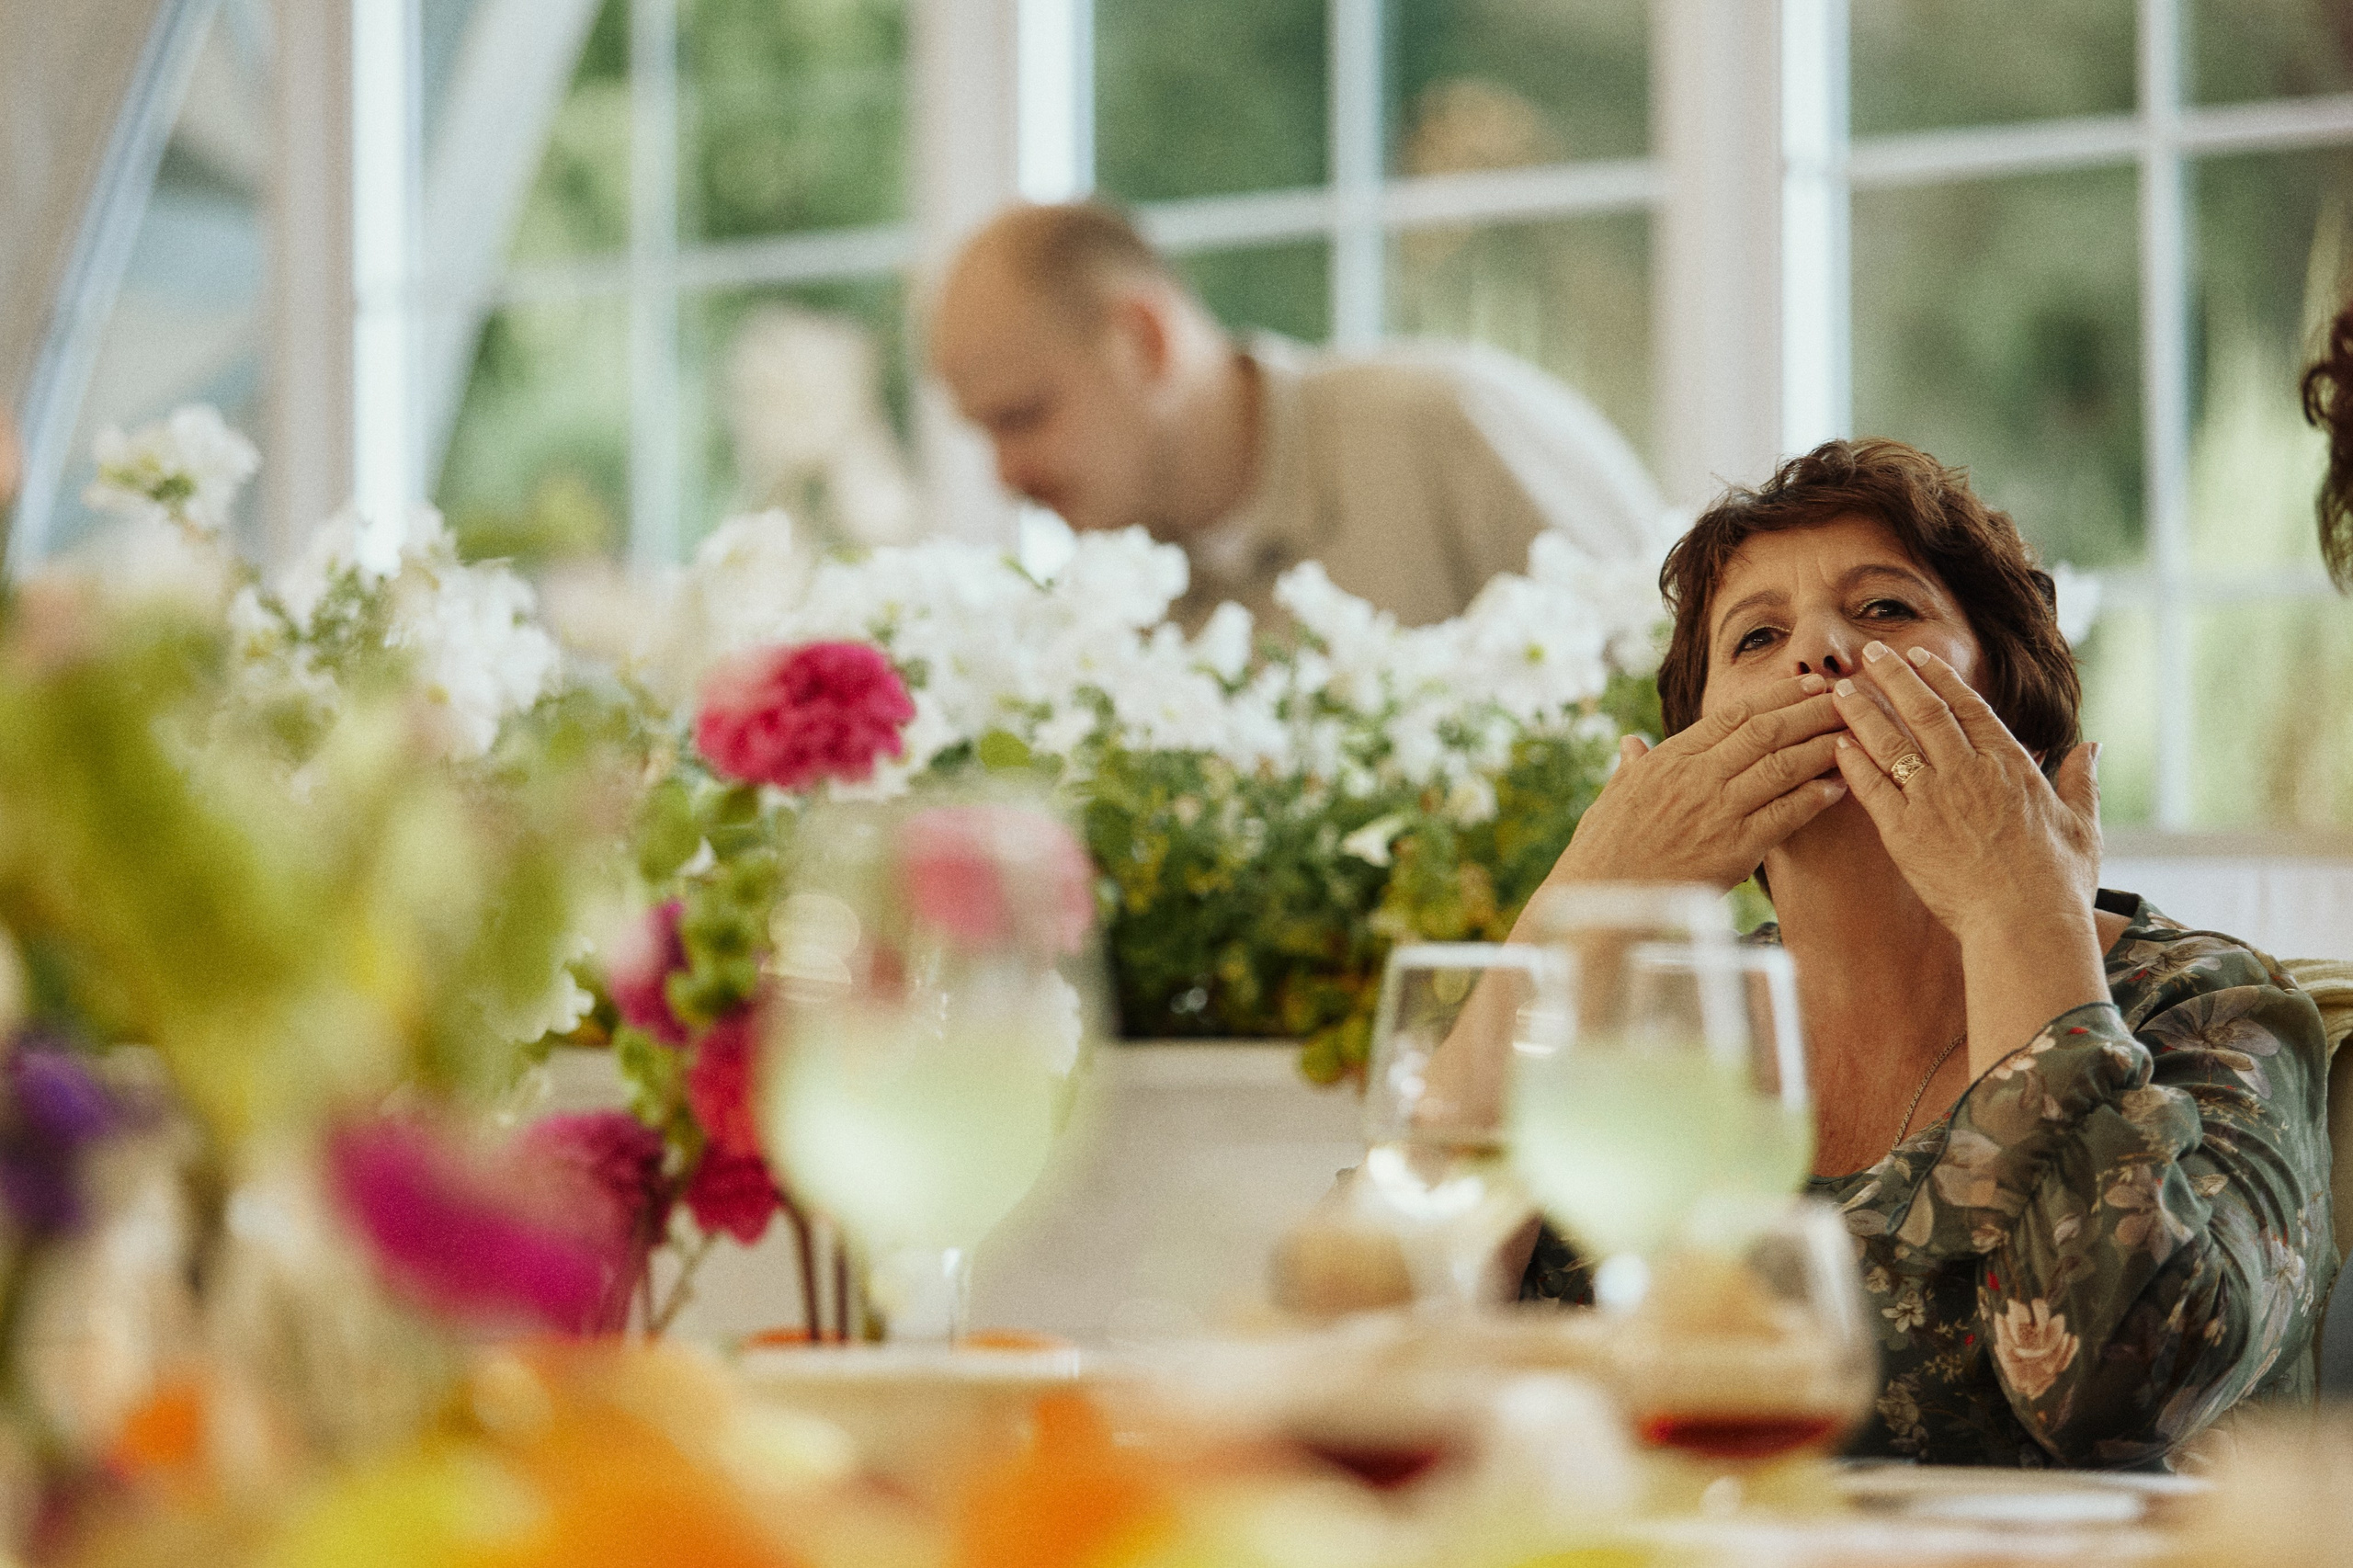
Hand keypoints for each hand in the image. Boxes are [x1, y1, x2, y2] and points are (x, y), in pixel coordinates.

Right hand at [1538, 674, 1851, 892]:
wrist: (1600, 902)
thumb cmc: (1601, 853)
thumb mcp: (1612, 798)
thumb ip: (1631, 767)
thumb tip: (1632, 743)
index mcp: (1670, 759)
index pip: (1734, 715)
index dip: (1779, 697)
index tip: (1811, 685)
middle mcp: (1696, 776)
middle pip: (1766, 731)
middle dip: (1812, 711)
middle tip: (1849, 697)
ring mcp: (1716, 811)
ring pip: (1781, 766)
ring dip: (1823, 746)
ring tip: (1856, 733)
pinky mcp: (1734, 849)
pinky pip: (1784, 815)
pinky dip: (1814, 797)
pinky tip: (1840, 786)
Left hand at [1828, 641, 2100, 945]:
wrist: (2025, 924)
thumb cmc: (2058, 882)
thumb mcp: (2083, 824)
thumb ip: (2081, 780)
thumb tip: (2093, 746)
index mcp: (2010, 765)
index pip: (1968, 707)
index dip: (1939, 677)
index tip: (1918, 655)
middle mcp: (1968, 772)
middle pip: (1923, 711)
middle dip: (1893, 676)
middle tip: (1868, 652)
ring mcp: (1933, 799)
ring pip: (1890, 742)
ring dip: (1862, 711)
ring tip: (1838, 689)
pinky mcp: (1904, 832)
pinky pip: (1871, 787)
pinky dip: (1852, 762)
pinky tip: (1836, 743)